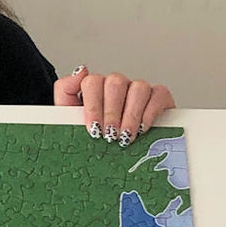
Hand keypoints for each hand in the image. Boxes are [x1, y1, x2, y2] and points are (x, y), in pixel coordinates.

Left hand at [54, 65, 174, 145]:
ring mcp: (138, 88)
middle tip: (109, 135)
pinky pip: (158, 94)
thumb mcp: (70, 117)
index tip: (93, 129)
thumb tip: (81, 71)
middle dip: (111, 113)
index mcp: (95, 87)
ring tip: (124, 136)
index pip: (92, 82)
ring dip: (130, 115)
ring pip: (138, 87)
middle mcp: (117, 84)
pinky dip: (149, 112)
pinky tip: (141, 128)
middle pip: (115, 83)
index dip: (93, 106)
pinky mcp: (159, 96)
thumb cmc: (93, 135)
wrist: (112, 155)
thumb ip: (66, 91)